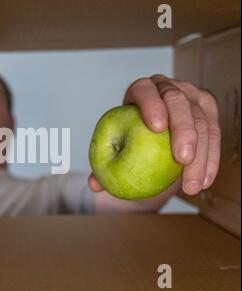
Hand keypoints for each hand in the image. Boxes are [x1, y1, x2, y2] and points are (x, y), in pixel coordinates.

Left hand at [89, 74, 220, 195]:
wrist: (153, 131)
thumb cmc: (130, 136)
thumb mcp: (116, 144)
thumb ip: (105, 161)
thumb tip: (93, 185)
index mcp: (140, 90)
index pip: (144, 90)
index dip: (151, 105)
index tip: (155, 128)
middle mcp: (167, 87)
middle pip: (178, 102)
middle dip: (183, 130)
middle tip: (181, 159)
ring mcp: (190, 96)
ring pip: (201, 121)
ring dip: (200, 155)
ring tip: (190, 184)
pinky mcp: (208, 111)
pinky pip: (214, 135)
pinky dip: (210, 160)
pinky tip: (203, 182)